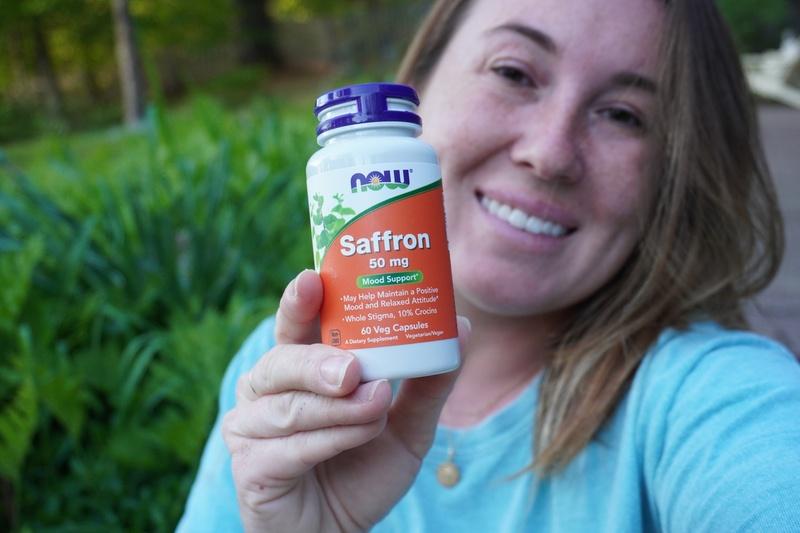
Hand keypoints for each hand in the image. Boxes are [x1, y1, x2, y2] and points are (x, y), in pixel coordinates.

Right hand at [222, 270, 467, 531]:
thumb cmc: (363, 470)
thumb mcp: (406, 424)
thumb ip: (427, 381)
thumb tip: (462, 326)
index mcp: (297, 369)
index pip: (294, 326)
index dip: (298, 302)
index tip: (313, 279)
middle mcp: (265, 391)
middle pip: (281, 362)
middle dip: (317, 362)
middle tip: (353, 368)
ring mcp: (251, 430)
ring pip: (289, 406)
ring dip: (337, 409)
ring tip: (376, 406)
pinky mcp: (251, 469)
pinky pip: (289, 448)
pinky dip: (329, 441)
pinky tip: (358, 439)